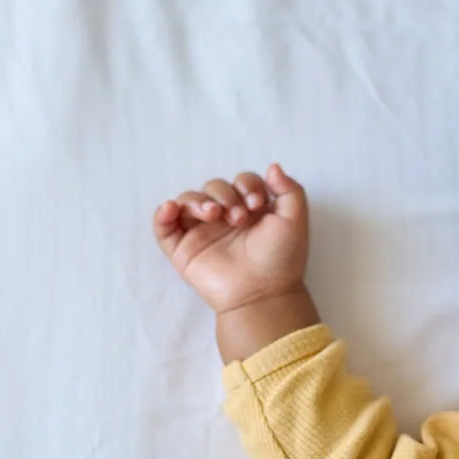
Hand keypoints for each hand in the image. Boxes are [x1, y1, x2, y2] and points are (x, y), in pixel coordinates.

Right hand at [153, 164, 308, 314]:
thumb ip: (290, 189)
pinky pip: (164, 227)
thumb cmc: (281, 259)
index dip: (247, 184)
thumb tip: (272, 166)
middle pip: (213, 187)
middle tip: (238, 217)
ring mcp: (203, 233)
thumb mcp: (295, 219)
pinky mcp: (184, 250)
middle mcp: (225, 218)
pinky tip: (171, 209)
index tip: (256, 203)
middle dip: (224, 194)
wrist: (264, 292)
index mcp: (250, 209)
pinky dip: (163, 214)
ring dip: (198, 200)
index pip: (241, 181)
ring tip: (212, 214)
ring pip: (188, 200)